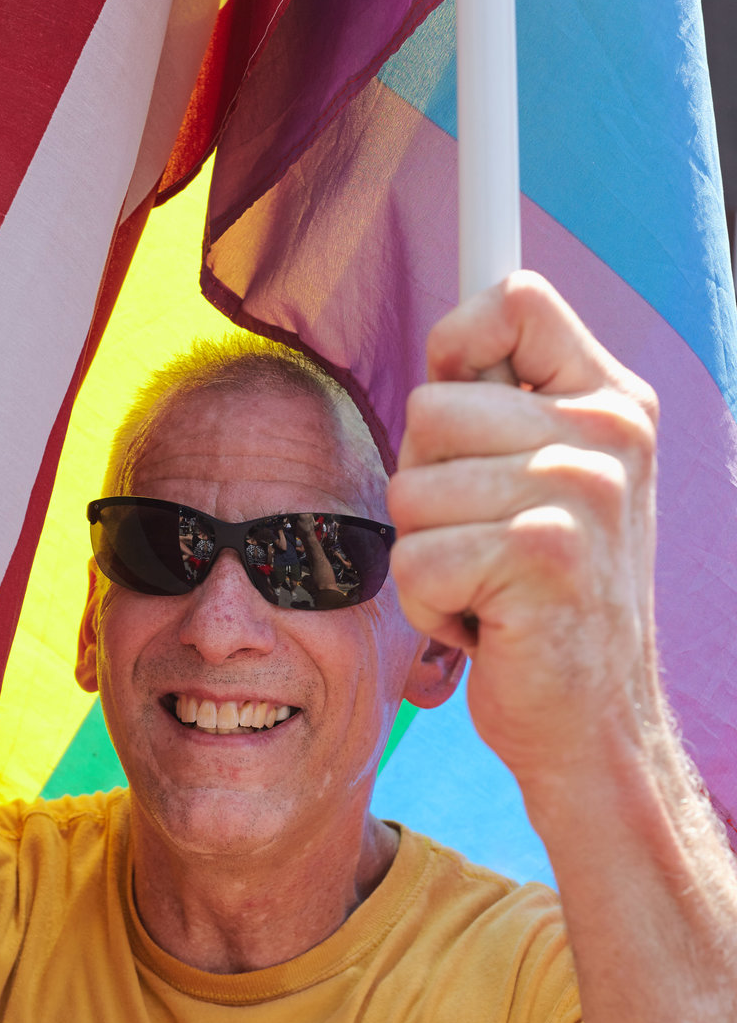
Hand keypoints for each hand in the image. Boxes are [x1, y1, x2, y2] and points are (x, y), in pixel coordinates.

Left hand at [387, 272, 661, 795]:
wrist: (597, 722)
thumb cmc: (548, 602)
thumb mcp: (552, 483)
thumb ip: (508, 409)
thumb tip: (445, 344)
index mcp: (611, 400)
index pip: (514, 300)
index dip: (456, 349)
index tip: (462, 427)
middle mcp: (608, 433)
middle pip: (430, 406)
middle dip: (427, 487)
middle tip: (484, 542)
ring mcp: (582, 490)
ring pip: (411, 488)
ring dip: (427, 553)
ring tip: (487, 586)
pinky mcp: (543, 554)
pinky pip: (416, 558)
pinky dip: (428, 606)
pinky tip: (485, 625)